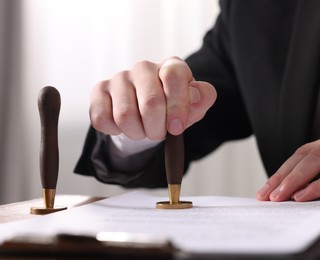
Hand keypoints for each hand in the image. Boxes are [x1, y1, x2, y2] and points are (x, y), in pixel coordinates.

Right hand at [89, 56, 216, 139]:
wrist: (147, 115)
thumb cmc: (172, 109)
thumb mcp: (193, 106)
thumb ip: (202, 98)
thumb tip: (196, 95)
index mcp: (171, 66)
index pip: (173, 76)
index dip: (176, 106)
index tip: (176, 128)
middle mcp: (144, 67)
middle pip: (150, 102)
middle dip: (157, 129)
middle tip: (158, 134)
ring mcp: (120, 77)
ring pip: (125, 115)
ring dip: (137, 133)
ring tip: (142, 130)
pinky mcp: (99, 90)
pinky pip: (102, 119)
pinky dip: (115, 131)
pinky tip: (124, 126)